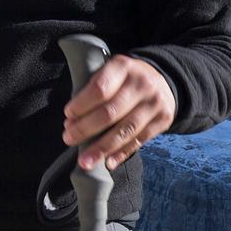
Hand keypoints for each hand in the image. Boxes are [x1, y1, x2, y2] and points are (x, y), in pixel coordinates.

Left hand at [62, 55, 175, 170]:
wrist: (163, 79)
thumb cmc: (126, 79)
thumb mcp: (111, 71)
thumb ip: (94, 89)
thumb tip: (73, 121)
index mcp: (124, 67)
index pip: (100, 89)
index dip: (81, 105)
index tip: (68, 116)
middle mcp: (142, 84)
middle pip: (110, 112)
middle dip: (85, 129)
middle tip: (69, 138)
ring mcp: (155, 103)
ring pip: (125, 130)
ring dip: (102, 148)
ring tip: (85, 161)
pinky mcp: (163, 120)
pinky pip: (139, 141)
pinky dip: (121, 154)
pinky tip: (107, 162)